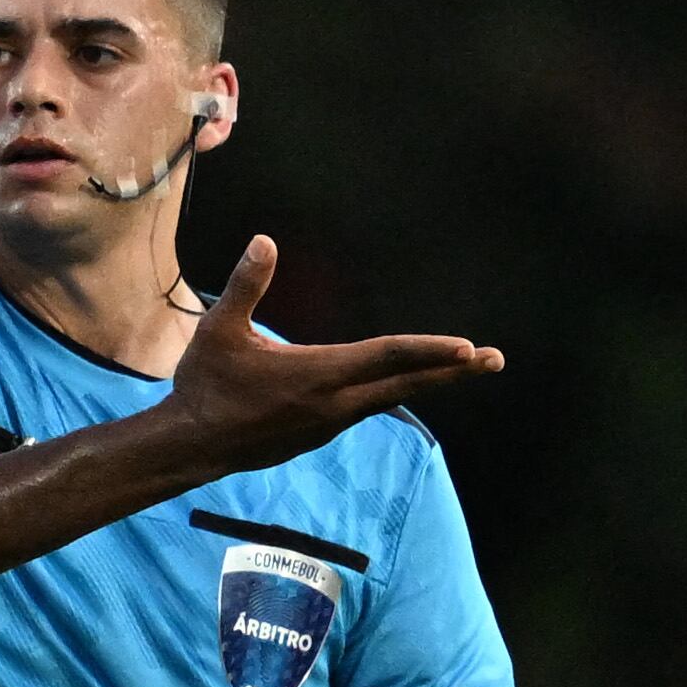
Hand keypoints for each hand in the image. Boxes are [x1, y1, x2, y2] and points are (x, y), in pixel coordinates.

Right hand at [164, 239, 503, 469]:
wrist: (191, 445)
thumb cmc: (205, 385)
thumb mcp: (219, 330)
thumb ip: (247, 286)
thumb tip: (265, 241)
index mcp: (319, 374)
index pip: (387, 358)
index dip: (429, 350)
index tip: (468, 347)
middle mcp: (334, 404)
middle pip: (405, 384)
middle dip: (453, 372)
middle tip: (495, 360)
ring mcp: (329, 423)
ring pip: (388, 398)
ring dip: (425, 381)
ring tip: (455, 368)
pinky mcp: (318, 435)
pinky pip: (364, 408)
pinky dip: (390, 393)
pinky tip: (394, 386)